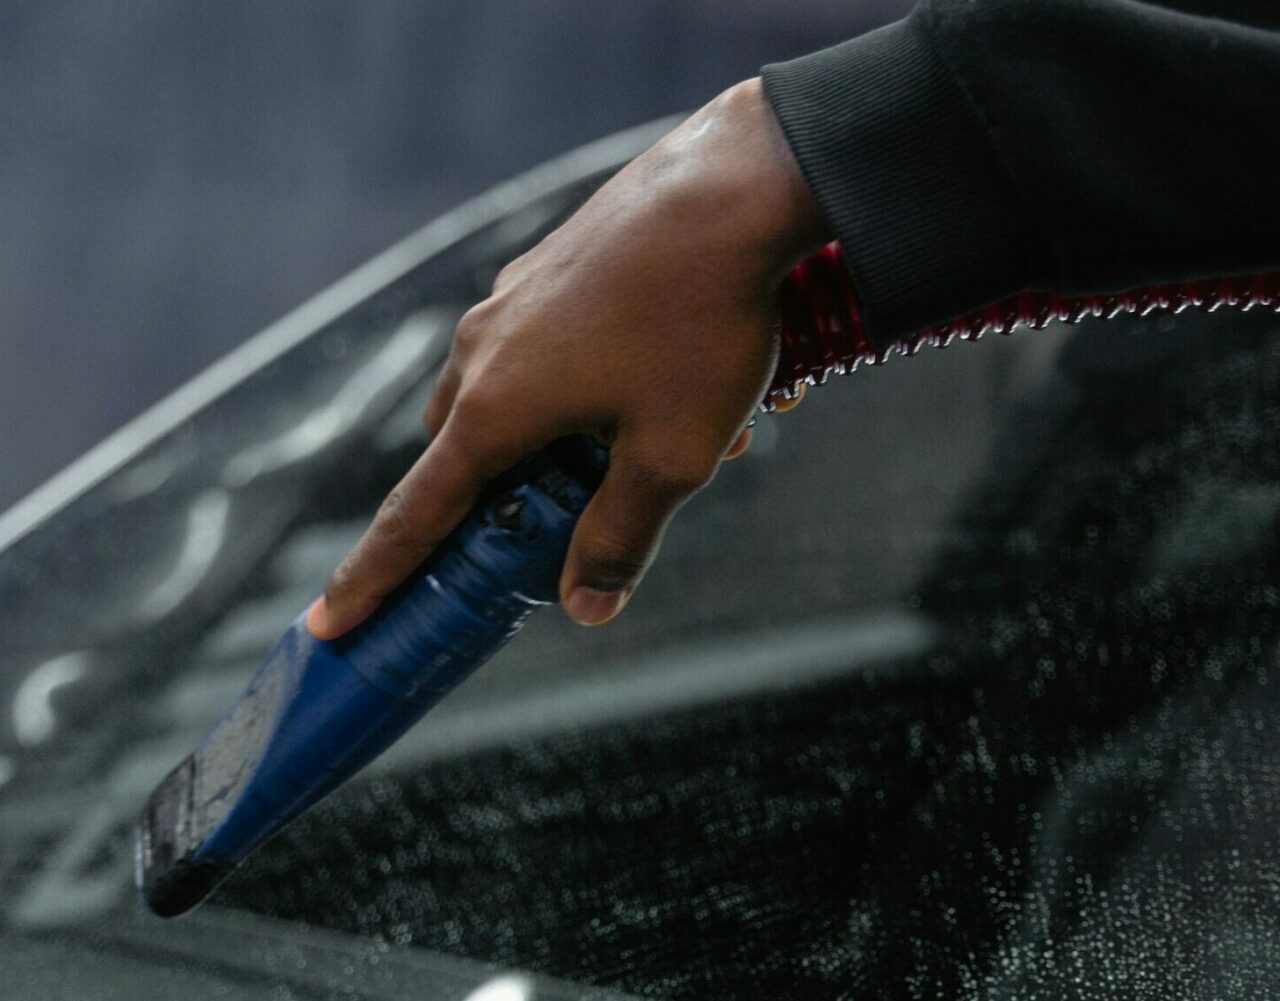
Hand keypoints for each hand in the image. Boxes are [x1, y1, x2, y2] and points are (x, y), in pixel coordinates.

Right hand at [307, 78, 827, 637]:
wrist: (732, 189)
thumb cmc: (701, 328)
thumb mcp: (672, 455)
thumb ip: (620, 537)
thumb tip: (586, 606)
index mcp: (492, 408)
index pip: (413, 516)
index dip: (370, 578)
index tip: (326, 621)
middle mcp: (480, 351)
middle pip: (457, 455)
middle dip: (490, 499)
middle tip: (553, 524)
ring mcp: (508, 299)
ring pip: (500, 395)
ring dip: (548, 437)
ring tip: (642, 440)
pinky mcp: (544, 266)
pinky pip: (535, 346)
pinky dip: (571, 383)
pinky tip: (653, 377)